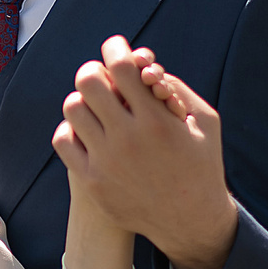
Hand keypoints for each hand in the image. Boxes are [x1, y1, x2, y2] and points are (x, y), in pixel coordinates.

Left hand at [53, 35, 237, 268]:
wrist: (190, 220)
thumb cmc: (200, 163)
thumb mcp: (204, 121)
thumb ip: (177, 87)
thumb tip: (141, 65)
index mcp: (158, 121)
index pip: (122, 67)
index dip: (117, 49)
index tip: (117, 48)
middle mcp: (128, 139)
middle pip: (89, 81)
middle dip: (96, 70)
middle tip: (104, 76)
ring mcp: (106, 162)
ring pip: (72, 108)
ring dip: (84, 100)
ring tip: (96, 106)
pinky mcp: (91, 181)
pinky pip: (63, 140)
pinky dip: (71, 129)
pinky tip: (87, 131)